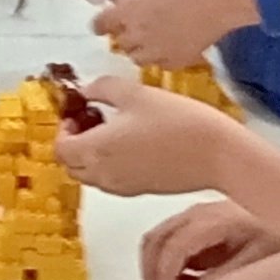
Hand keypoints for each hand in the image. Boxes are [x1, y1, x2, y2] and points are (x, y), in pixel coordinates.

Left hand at [53, 77, 249, 197]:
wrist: (218, 154)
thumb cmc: (178, 120)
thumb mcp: (136, 93)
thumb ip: (103, 88)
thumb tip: (86, 91)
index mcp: (97, 150)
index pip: (61, 149)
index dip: (62, 130)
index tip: (77, 113)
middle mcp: (104, 174)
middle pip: (72, 166)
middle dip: (73, 143)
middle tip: (90, 120)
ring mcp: (123, 186)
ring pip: (91, 176)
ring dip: (90, 155)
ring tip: (112, 130)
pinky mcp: (141, 190)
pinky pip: (111, 181)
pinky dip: (109, 165)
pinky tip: (131, 143)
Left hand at [94, 0, 260, 70]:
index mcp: (129, 8)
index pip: (102, 23)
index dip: (101, 23)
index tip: (102, 23)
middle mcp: (139, 33)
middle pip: (120, 43)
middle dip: (124, 35)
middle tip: (133, 27)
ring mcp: (160, 50)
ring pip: (139, 58)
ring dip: (140, 49)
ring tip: (150, 40)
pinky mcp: (182, 59)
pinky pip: (164, 65)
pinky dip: (163, 58)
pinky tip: (171, 47)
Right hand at [141, 196, 279, 279]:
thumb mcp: (260, 262)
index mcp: (215, 220)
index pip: (174, 248)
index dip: (165, 278)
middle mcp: (199, 213)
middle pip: (156, 241)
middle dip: (152, 276)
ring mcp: (195, 216)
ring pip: (156, 240)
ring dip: (154, 270)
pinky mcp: (197, 224)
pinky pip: (168, 242)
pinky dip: (164, 265)